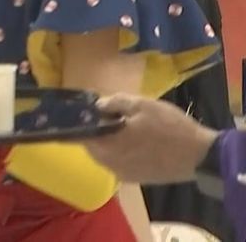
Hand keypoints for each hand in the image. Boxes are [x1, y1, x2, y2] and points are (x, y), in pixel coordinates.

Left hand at [83, 94, 218, 183]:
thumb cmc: (170, 128)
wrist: (201, 156)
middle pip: (93, 145)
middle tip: (111, 115)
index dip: (81, 122)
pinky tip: (137, 141)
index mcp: (107, 147)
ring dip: (110, 141)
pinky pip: (120, 162)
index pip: (80, 135)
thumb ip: (114, 103)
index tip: (85, 111)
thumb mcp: (142, 105)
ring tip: (126, 126)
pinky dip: (122, 151)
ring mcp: (123, 174)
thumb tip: (96, 105)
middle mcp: (110, 164)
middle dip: (97, 130)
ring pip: (106, 155)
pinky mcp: (136, 179)